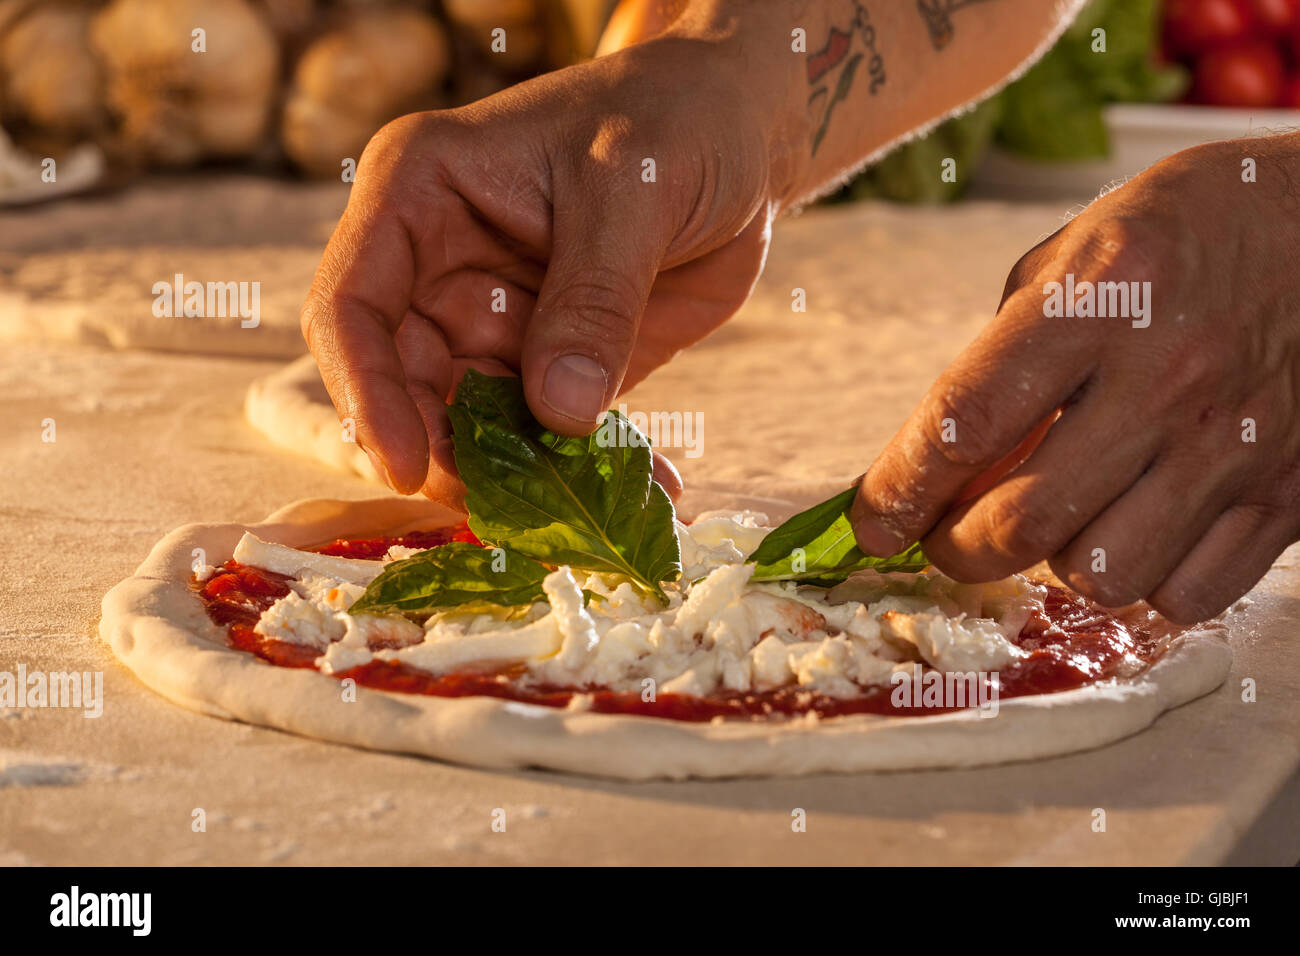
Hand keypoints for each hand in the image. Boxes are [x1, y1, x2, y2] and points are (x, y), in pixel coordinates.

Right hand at [301, 36, 778, 504]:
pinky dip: (587, 471)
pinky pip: (549, 433)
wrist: (740, 135)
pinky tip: (644, 496)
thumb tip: (559, 413)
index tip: (405, 465)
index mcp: (420, 195)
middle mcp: (438, 266)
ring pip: (471, 423)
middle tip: (509, 510)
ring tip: (584, 520)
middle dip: (444, 453)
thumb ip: (593, 299)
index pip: (353, 304)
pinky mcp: (551, 362)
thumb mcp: (633, 191)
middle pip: (404, 383)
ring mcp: (492, 320)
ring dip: (521, 478)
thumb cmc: (675, 121)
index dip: (367, 392)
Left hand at [851, 135, 1299, 622]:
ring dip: (1051, 566)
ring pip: (1101, 575)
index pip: (965, 421)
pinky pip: (1188, 594)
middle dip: (955, 549)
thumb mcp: (1083, 247)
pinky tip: (1131, 536)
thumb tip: (945, 457)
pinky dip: (1141, 584)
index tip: (871, 520)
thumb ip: (1007, 350)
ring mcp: (1237, 445)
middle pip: (1022, 523)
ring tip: (1051, 526)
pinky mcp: (1294, 495)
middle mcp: (1171, 378)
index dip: (898, 488)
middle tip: (942, 538)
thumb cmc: (1202, 224)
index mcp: (1106, 297)